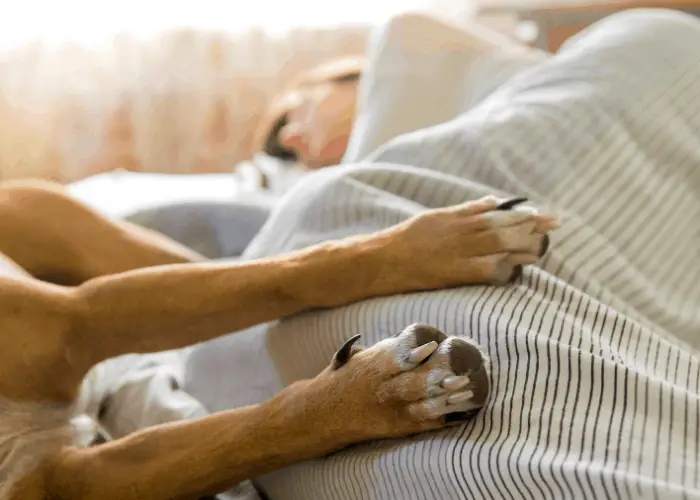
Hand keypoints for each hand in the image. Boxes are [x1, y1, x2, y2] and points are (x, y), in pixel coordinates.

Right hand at [284, 323, 488, 448]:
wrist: (317, 414)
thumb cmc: (340, 379)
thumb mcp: (354, 358)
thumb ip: (380, 350)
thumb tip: (409, 338)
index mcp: (370, 366)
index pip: (394, 357)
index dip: (414, 351)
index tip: (433, 344)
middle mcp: (380, 389)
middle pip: (412, 383)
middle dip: (437, 378)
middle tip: (460, 371)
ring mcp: (388, 411)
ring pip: (420, 405)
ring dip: (445, 398)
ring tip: (466, 390)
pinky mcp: (394, 428)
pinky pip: (420, 423)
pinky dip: (439, 416)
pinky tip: (456, 410)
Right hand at [383, 195, 559, 289]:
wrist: (383, 259)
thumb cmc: (407, 238)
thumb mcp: (437, 216)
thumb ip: (466, 210)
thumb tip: (493, 202)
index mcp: (458, 217)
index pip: (497, 213)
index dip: (521, 215)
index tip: (541, 214)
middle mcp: (462, 232)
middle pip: (504, 227)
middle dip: (531, 226)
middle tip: (555, 224)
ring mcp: (459, 252)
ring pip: (500, 246)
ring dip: (523, 246)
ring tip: (542, 247)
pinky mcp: (455, 272)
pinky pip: (486, 269)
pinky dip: (504, 268)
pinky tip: (518, 269)